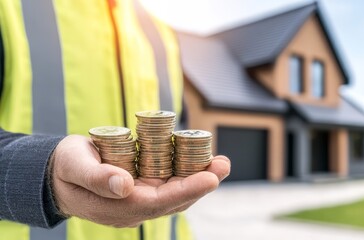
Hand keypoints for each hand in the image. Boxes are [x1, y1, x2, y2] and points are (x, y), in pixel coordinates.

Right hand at [50, 135, 229, 226]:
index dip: (187, 190)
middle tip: (223, 164)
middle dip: (202, 183)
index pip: (160, 202)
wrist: (59, 175)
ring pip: (176, 191)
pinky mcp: (144, 187)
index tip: (211, 178)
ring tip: (220, 161)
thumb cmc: (66, 169)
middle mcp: (136, 207)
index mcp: (119, 207)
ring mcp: (141, 198)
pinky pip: (170, 182)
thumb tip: (125, 186)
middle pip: (175, 198)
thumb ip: (96, 178)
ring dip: (199, 177)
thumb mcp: (75, 167)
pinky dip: (186, 171)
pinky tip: (200, 157)